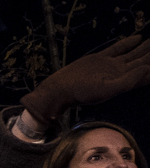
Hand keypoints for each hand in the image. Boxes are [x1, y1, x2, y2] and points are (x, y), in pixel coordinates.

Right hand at [23, 35, 149, 123]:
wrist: (62, 88)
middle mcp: (119, 73)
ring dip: (144, 47)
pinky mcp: (100, 58)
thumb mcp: (106, 89)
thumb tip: (146, 69)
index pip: (145, 72)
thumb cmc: (82, 93)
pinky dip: (128, 43)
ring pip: (133, 54)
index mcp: (124, 81)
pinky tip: (138, 38)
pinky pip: (118, 48)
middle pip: (141, 61)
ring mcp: (111, 65)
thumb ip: (128, 81)